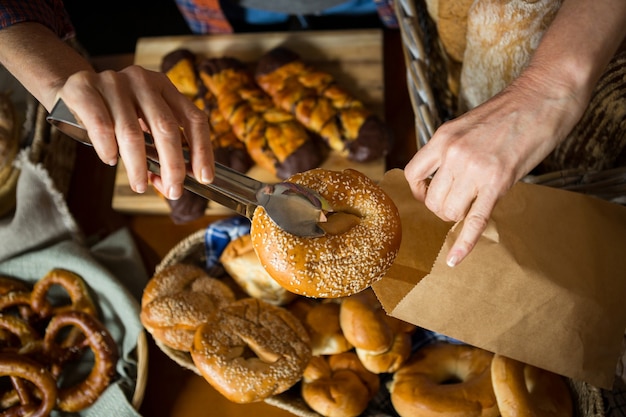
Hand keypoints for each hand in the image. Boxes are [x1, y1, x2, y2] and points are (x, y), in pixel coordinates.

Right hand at [57, 66, 213, 199]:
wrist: (74, 88)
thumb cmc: (116, 112)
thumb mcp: (143, 125)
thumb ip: (158, 151)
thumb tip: (168, 185)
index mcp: (165, 87)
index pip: (194, 118)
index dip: (202, 150)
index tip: (204, 177)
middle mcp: (143, 80)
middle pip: (166, 127)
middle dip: (173, 165)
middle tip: (174, 190)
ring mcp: (114, 81)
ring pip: (132, 132)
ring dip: (138, 166)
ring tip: (140, 185)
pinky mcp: (84, 87)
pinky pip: (101, 126)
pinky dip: (108, 149)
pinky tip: (111, 160)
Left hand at [404, 77, 578, 266]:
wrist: (543, 96)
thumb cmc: (508, 111)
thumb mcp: (466, 125)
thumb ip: (450, 151)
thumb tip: (442, 178)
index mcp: (442, 137)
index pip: (412, 174)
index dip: (420, 191)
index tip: (431, 194)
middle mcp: (453, 154)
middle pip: (432, 200)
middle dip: (442, 207)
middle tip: (459, 202)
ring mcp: (474, 169)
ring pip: (450, 212)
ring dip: (458, 216)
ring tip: (473, 205)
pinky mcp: (498, 182)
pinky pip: (475, 221)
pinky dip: (464, 243)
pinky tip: (455, 259)